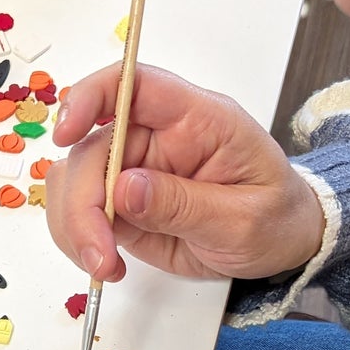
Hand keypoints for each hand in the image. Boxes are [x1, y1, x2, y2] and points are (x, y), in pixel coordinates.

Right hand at [48, 63, 324, 283]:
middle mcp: (157, 136)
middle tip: (99, 253)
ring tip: (105, 265)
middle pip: (92, 147)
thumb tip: (124, 189)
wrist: (283, 242)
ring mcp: (134, 168)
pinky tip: (105, 263)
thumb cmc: (276, 218)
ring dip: (74, 224)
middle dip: (82, 204)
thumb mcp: (244, 221)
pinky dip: (77, 238)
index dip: (92, 96)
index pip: (134, 84)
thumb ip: (186, 205)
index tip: (67, 132)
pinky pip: (78, 211)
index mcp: (197, 119)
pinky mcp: (121, 202)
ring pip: (73, 179)